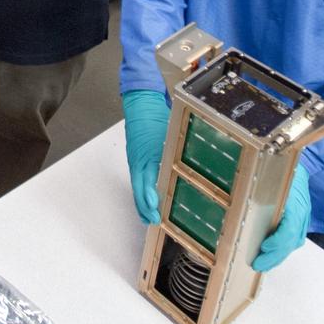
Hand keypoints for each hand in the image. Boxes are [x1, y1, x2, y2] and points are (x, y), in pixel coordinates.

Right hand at [123, 90, 169, 224]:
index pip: (146, 183)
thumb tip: (187, 169)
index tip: (155, 211)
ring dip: (142, 203)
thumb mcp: (168, 135)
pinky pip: (138, 179)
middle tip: (154, 221)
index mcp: (146, 156)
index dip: (150, 198)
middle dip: (145, 207)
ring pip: (137, 186)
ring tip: (149, 217)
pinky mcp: (137, 158)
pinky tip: (148, 200)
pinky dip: (141, 192)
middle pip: (138, 189)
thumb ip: (174, 153)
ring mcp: (136, 160)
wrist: (141, 102)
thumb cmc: (155, 116)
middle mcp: (138, 160)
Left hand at [252, 163, 310, 271]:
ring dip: (278, 256)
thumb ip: (263, 196)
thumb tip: (241, 206)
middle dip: (274, 256)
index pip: (290, 229)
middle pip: (290, 241)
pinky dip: (284, 249)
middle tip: (258, 265)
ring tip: (264, 264)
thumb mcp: (273, 182)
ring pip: (293, 243)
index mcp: (295, 204)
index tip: (264, 247)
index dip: (278, 241)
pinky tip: (274, 255)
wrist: (303, 167)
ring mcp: (304, 218)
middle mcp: (302, 214)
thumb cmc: (284, 172)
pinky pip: (295, 240)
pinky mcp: (302, 221)